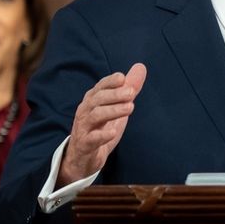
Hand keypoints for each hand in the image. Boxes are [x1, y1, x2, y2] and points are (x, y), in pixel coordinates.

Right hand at [60, 63, 147, 183]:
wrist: (83, 157)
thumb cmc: (100, 127)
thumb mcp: (115, 106)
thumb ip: (128, 88)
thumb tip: (141, 66)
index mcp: (92, 100)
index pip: (100, 87)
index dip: (110, 81)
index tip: (123, 78)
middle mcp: (85, 111)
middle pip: (97, 99)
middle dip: (114, 95)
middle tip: (132, 93)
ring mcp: (83, 128)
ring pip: (95, 116)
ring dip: (112, 111)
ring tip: (129, 108)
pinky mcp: (85, 145)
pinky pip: (91, 139)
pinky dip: (102, 135)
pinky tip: (113, 132)